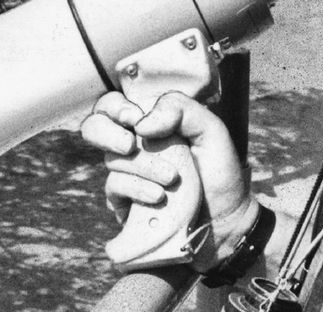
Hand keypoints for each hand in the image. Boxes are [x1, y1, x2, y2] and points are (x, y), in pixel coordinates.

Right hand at [80, 90, 261, 269]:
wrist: (227, 219)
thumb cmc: (219, 171)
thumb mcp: (210, 130)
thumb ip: (180, 109)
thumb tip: (140, 125)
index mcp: (150, 123)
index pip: (115, 104)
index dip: (117, 107)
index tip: (136, 118)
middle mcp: (134, 146)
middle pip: (94, 127)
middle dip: (106, 132)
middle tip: (129, 144)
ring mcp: (127, 174)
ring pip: (112, 160)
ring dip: (143, 167)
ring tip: (173, 179)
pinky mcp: (125, 203)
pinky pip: (115, 188)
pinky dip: (137, 189)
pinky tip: (159, 197)